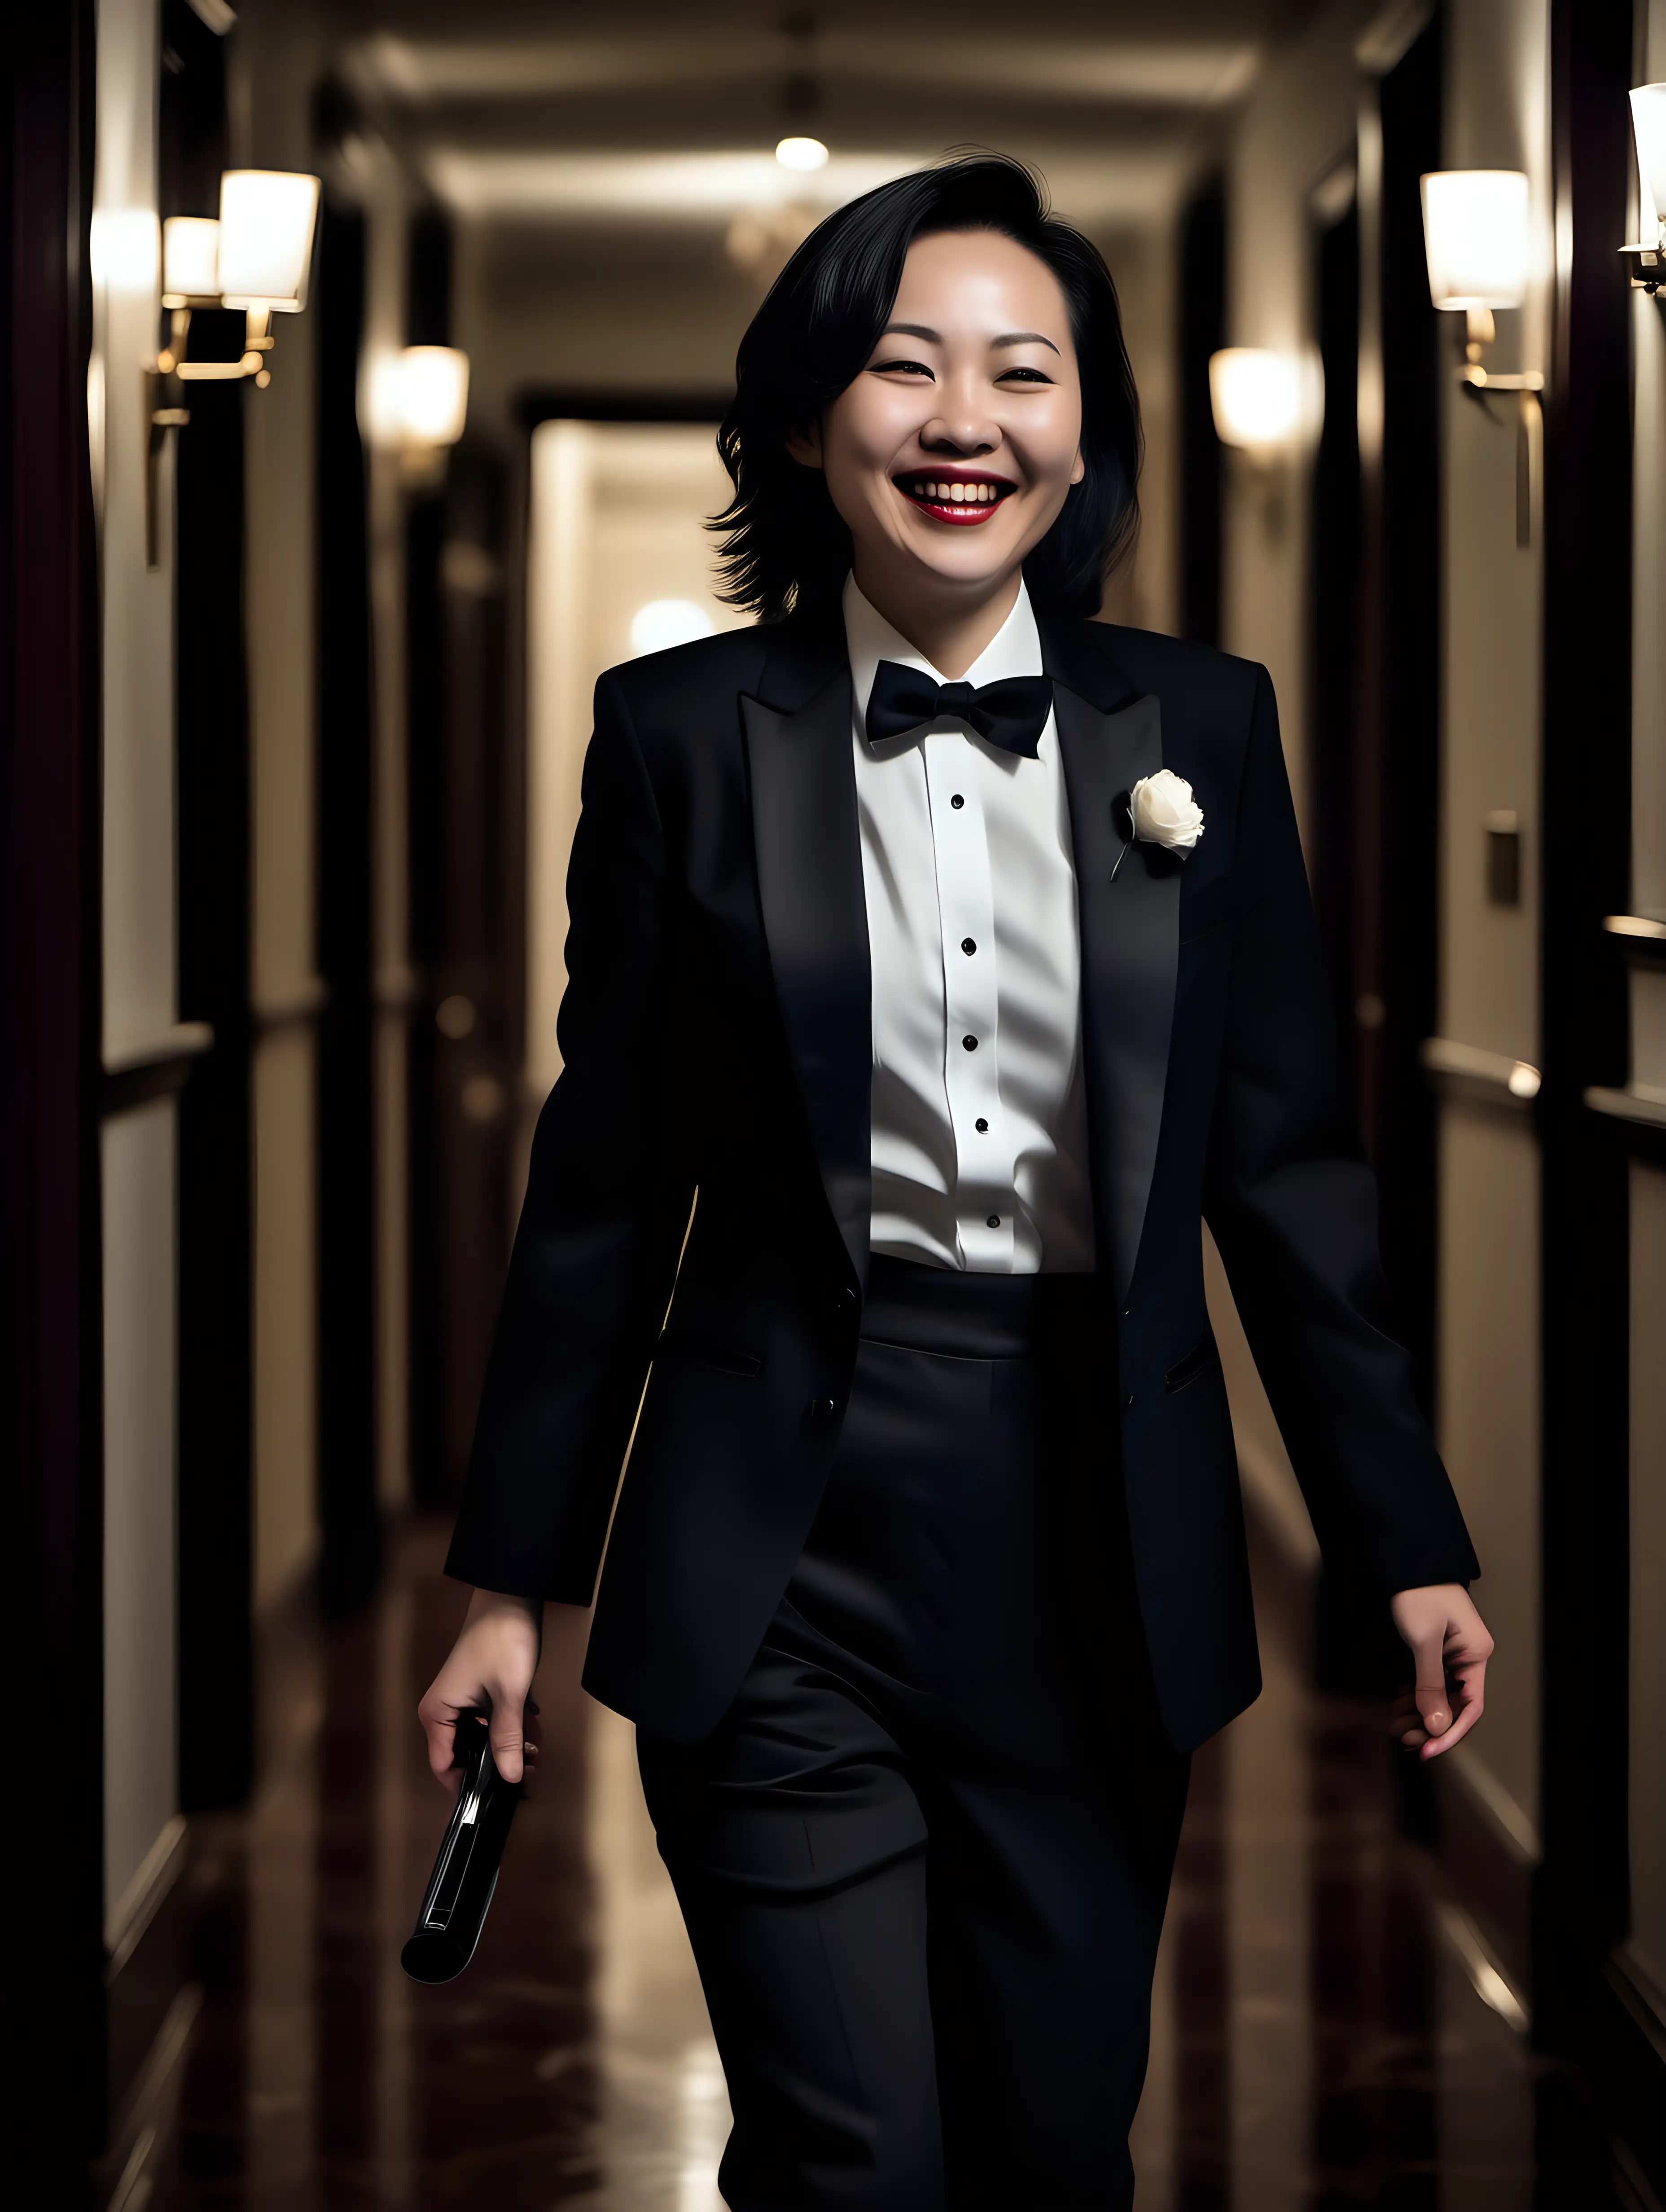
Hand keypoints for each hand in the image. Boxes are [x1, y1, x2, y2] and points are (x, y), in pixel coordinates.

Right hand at [418, 1586, 543, 1794]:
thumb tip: (510, 1778)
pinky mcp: (478, 1692)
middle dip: (497, 1765)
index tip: (497, 1798)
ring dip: (508, 1746)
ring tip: (536, 1747)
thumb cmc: (502, 1640)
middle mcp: (443, 1709)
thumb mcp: (508, 1696)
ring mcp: (460, 1700)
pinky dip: (511, 1727)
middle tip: (529, 1770)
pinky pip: (490, 1722)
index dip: (469, 1786)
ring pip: (481, 1739)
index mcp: (437, 1713)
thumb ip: (507, 1739)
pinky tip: (533, 1728)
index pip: (444, 1766)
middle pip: (465, 1755)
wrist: (511, 1596)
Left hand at [1388, 1583, 1492, 1759]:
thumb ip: (1429, 1684)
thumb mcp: (1423, 1640)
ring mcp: (1453, 1653)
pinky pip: (1429, 1681)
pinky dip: (1414, 1694)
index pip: (1470, 1707)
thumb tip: (1436, 1725)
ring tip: (1395, 1725)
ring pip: (1439, 1695)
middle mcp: (1469, 1657)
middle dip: (1429, 1725)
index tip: (1428, 1750)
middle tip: (1403, 1738)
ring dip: (1419, 1712)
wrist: (1406, 1561)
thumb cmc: (1418, 1594)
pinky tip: (1397, 1703)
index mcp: (1475, 1655)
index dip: (1450, 1732)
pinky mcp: (1437, 1649)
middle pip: (1453, 1704)